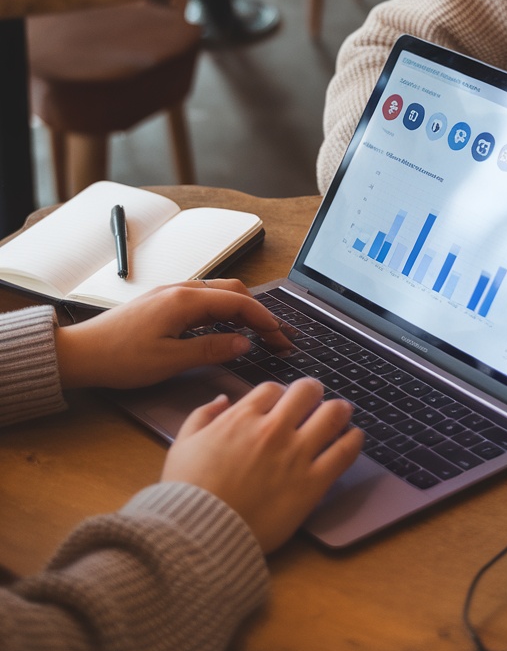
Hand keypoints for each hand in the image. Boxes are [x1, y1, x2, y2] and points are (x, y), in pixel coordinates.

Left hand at [54, 280, 294, 389]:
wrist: (81, 353)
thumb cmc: (119, 358)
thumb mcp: (170, 361)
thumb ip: (211, 349)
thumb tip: (243, 343)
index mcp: (185, 300)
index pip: (239, 303)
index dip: (265, 320)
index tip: (281, 337)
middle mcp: (180, 289)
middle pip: (232, 291)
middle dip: (258, 312)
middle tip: (275, 336)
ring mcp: (170, 293)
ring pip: (217, 293)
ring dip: (241, 310)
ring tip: (256, 333)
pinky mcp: (162, 302)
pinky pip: (202, 299)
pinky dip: (222, 310)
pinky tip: (224, 329)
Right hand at [162, 379, 363, 551]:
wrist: (201, 534)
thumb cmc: (188, 493)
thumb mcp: (183, 444)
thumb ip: (202, 415)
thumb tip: (221, 400)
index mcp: (242, 417)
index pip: (273, 389)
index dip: (280, 394)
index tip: (282, 404)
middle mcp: (273, 429)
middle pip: (307, 391)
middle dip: (311, 392)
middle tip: (315, 401)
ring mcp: (296, 455)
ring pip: (332, 414)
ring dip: (338, 410)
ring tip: (341, 413)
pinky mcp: (312, 483)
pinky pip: (344, 453)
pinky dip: (353, 440)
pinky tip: (354, 438)